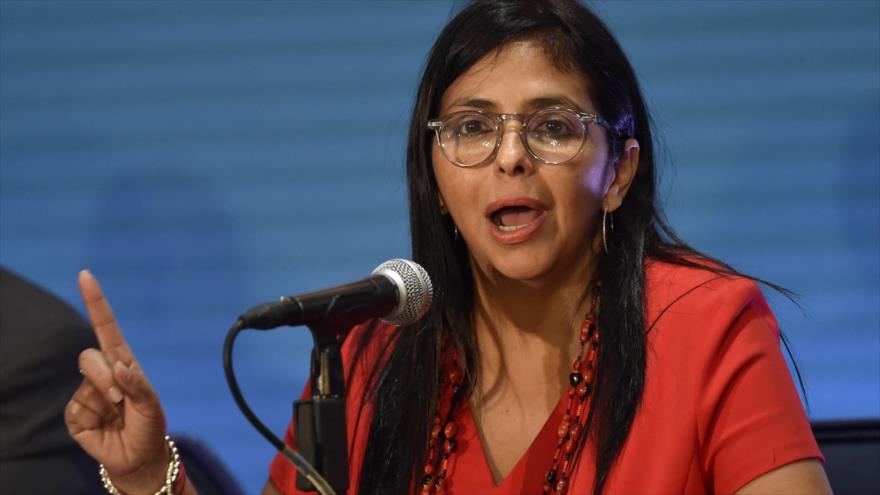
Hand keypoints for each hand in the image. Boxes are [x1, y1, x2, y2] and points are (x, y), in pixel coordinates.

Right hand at [65, 270, 168, 493]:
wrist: (139, 457)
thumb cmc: (149, 426)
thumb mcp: (151, 404)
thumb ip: (137, 384)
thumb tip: (118, 366)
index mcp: (123, 363)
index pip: (106, 328)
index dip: (95, 302)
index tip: (85, 275)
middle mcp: (103, 373)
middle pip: (90, 355)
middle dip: (105, 375)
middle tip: (121, 397)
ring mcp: (87, 392)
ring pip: (85, 380)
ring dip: (103, 396)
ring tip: (117, 413)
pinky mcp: (76, 414)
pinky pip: (76, 408)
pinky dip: (92, 417)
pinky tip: (102, 425)